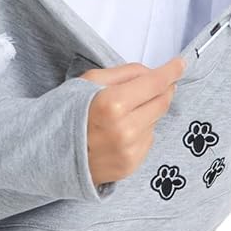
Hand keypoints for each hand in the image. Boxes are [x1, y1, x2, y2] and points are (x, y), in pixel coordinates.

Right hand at [79, 55, 184, 187]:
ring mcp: (129, 152)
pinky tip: (121, 131)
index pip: (154, 83)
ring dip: (148, 111)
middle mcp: (125, 130)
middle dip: (164, 89)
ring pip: (156, 121)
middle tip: (158, 82)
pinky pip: (148, 140)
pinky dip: (141, 130)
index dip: (171, 71)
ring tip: (123, 112)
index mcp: (113, 104)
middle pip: (162, 102)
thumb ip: (125, 73)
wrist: (50, 154)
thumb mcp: (89, 81)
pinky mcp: (130, 167)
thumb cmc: (68, 113)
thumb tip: (152, 73)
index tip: (181, 64)